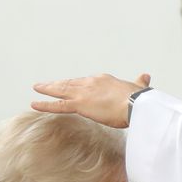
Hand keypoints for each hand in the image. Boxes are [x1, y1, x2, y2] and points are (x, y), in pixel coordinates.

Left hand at [31, 73, 151, 128]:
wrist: (135, 104)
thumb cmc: (139, 100)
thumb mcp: (139, 89)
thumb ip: (139, 82)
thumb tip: (146, 76)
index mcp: (104, 80)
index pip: (86, 82)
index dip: (77, 85)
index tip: (70, 85)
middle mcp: (90, 83)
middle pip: (70, 83)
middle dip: (57, 84)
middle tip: (44, 84)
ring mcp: (83, 93)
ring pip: (61, 91)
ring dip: (47, 89)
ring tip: (37, 88)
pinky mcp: (79, 105)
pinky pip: (58, 105)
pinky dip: (45, 104)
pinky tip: (34, 103)